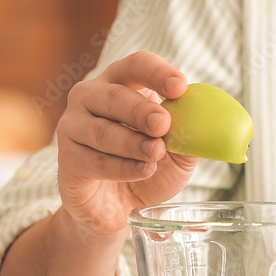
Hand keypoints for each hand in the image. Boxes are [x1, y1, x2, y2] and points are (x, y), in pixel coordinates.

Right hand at [56, 51, 196, 238]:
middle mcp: (90, 99)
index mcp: (120, 85)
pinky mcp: (68, 162)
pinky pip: (94, 161)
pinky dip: (122, 167)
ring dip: (133, 142)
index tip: (179, 87)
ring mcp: (74, 129)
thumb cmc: (146, 168)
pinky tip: (143, 170)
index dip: (157, 73)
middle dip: (141, 110)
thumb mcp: (178, 152)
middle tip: (163, 124)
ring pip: (102, 131)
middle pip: (114, 96)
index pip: (136, 66)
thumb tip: (207, 122)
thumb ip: (190, 135)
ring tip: (156, 153)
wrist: (119, 209)